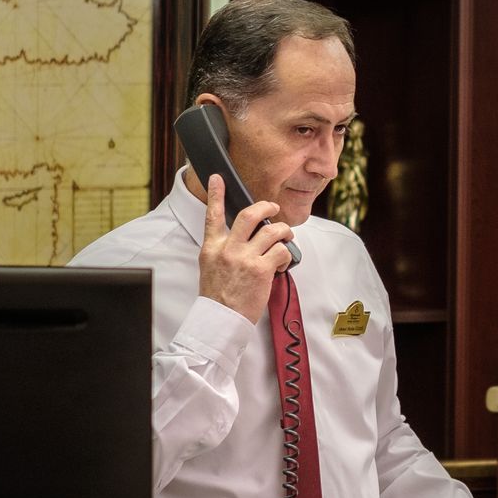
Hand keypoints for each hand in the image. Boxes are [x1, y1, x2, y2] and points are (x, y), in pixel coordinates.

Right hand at [197, 174, 294, 321]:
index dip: (215, 194)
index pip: (212, 215)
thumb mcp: (211, 266)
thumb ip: (223, 248)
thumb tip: (243, 235)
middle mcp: (227, 249)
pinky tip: (281, 265)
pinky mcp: (261, 270)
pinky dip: (286, 255)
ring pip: (272, 231)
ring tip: (285, 239)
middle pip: (249, 215)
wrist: (220, 319)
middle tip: (274, 208)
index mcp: (212, 247)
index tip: (218, 178)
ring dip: (284, 232)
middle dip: (266, 206)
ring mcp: (244, 258)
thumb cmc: (219, 296)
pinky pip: (281, 251)